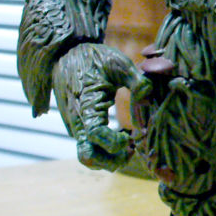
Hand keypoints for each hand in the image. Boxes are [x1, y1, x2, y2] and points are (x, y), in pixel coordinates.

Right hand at [52, 43, 144, 170]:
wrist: (67, 55)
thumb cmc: (94, 59)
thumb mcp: (118, 63)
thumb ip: (137, 81)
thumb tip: (149, 99)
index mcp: (85, 106)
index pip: (95, 135)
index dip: (114, 142)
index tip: (131, 136)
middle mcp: (77, 121)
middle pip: (88, 157)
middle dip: (112, 160)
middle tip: (132, 147)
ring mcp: (75, 126)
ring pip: (89, 155)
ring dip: (110, 157)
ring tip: (129, 142)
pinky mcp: (78, 127)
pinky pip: (90, 146)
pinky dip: (106, 149)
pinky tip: (122, 135)